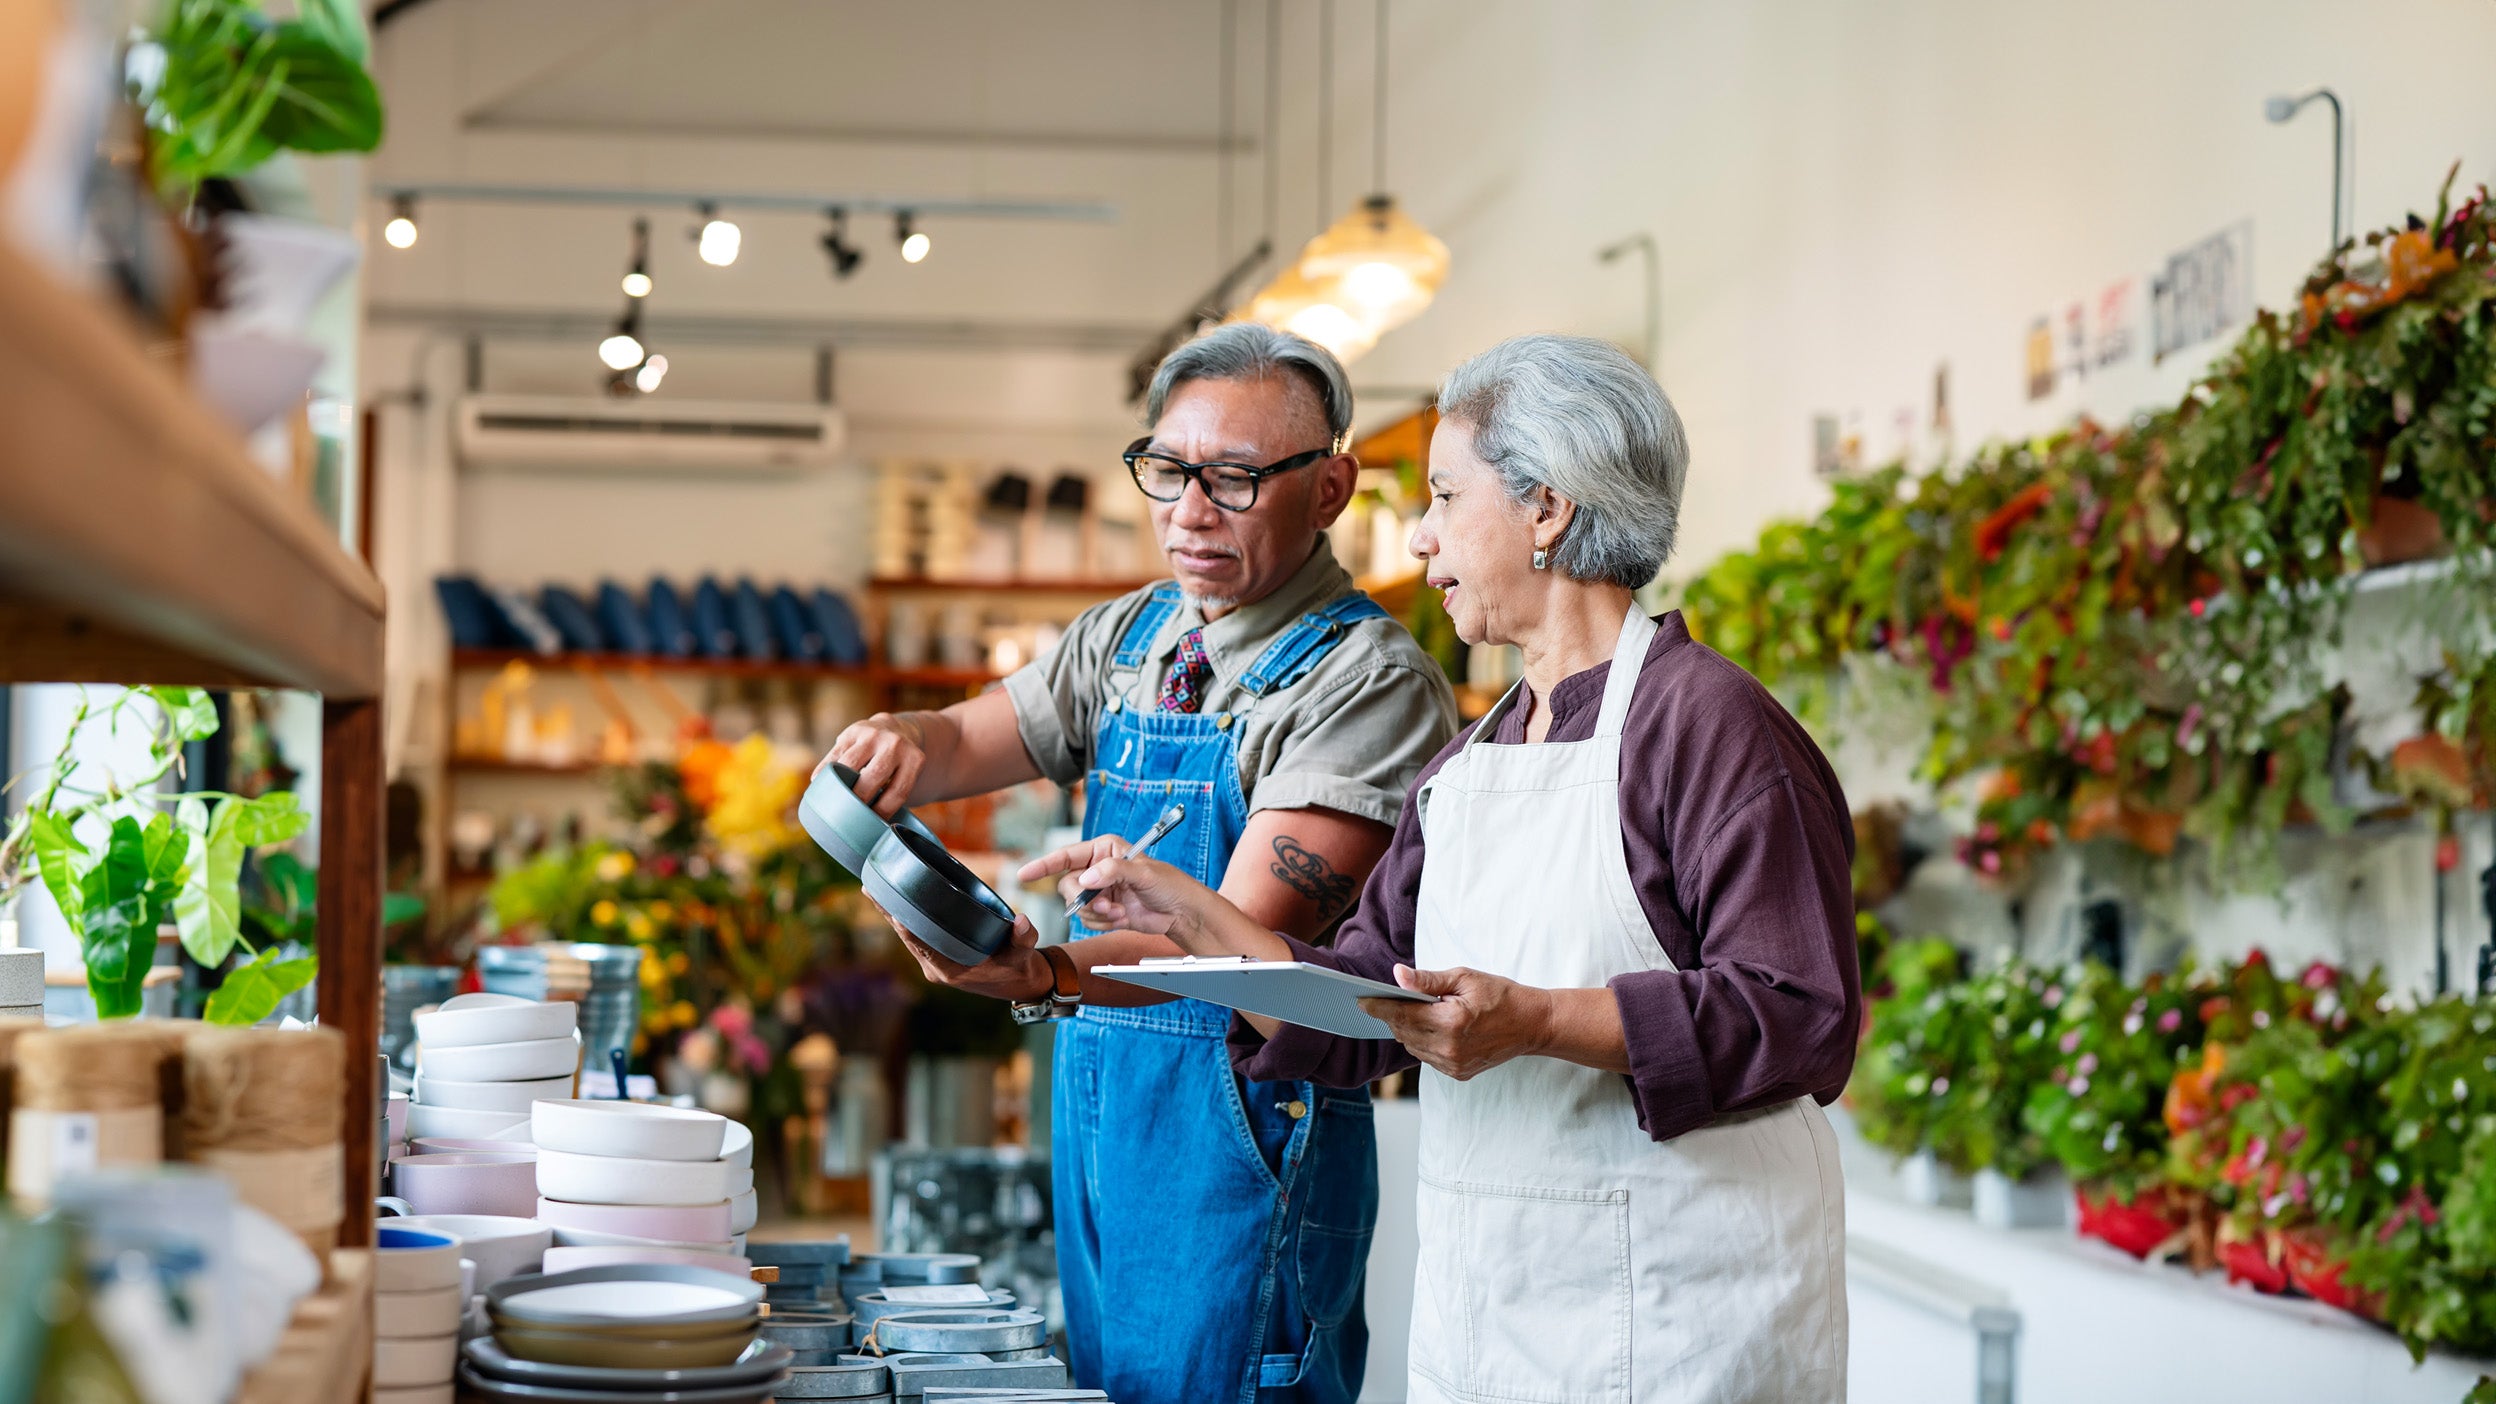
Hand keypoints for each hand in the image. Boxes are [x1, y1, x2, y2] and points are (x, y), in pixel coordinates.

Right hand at [823, 713, 928, 817]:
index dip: (883, 811)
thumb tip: (871, 834)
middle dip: (859, 798)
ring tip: (831, 801)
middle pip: (874, 775)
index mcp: (914, 759)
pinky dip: (825, 769)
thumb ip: (893, 797)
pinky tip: (818, 782)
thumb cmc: (898, 768)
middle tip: (848, 816)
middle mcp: (895, 744)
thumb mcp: (907, 777)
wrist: (896, 731)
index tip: (871, 825)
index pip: (898, 791)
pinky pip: (835, 753)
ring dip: (839, 783)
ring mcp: (873, 735)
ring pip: (850, 762)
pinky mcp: (854, 731)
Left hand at [873, 900, 1051, 1003]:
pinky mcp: (933, 957)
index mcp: (951, 969)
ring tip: (870, 888)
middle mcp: (936, 968)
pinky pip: (912, 936)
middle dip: (888, 912)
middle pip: (906, 936)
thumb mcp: (1024, 951)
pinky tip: (888, 900)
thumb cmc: (1018, 965)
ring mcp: (932, 963)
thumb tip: (1021, 921)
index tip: (891, 907)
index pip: (920, 944)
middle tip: (870, 887)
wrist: (1017, 982)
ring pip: (905, 935)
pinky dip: (900, 918)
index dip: (904, 925)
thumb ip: (1024, 937)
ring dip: (889, 914)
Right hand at [1018, 836, 1203, 937]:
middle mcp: (1098, 868)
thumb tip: (1087, 879)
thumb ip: (1113, 872)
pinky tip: (1122, 917)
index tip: (1025, 874)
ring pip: (1077, 906)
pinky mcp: (1104, 910)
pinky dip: (1103, 922)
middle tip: (1105, 903)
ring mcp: (1100, 890)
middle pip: (1068, 886)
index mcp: (1104, 849)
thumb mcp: (1143, 873)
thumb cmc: (1169, 884)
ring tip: (1120, 911)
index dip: (1043, 865)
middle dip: (1084, 899)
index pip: (1066, 855)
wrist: (1181, 912)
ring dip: (1097, 913)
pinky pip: (1088, 920)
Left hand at [1359, 965, 1555, 1080]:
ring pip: (1412, 1047)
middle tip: (1382, 999)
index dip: (1378, 1006)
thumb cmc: (1500, 996)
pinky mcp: (1458, 1073)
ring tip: (1409, 1011)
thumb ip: (1428, 980)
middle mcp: (1449, 1049)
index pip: (1402, 1015)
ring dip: (1406, 1029)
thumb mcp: (1465, 978)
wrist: (1532, 1024)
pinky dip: (1422, 1042)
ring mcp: (1454, 1065)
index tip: (1360, 999)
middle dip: (1391, 1016)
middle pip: (1403, 1032)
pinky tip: (1430, 1027)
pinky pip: (1427, 1057)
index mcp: (1450, 1022)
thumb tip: (1397, 975)